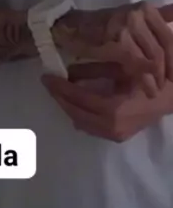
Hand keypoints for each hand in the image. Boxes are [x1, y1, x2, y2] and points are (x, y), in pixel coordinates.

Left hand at [42, 61, 172, 142]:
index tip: (46, 77)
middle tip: (48, 83)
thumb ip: (93, 70)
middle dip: (59, 97)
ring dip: (67, 107)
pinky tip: (73, 103)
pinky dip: (79, 115)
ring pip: (80, 123)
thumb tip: (68, 70)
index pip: (78, 99)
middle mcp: (111, 127)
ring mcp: (114, 135)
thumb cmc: (149, 79)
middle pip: (75, 113)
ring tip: (58, 91)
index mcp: (113, 110)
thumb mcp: (121, 70)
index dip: (60, 88)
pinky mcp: (116, 137)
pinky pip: (90, 127)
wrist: (171, 98)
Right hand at [53, 1, 172, 93]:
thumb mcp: (134, 17)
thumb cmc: (102, 25)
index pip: (168, 36)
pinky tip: (145, 87)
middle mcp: (138, 14)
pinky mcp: (117, 40)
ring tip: (154, 91)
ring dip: (155, 78)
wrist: (71, 26)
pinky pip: (136, 62)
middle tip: (165, 86)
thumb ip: (160, 14)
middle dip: (166, 71)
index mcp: (146, 9)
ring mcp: (127, 26)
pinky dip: (144, 77)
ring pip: (152, 57)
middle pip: (163, 48)